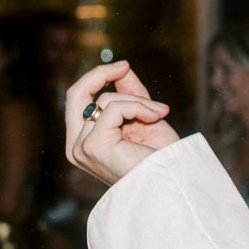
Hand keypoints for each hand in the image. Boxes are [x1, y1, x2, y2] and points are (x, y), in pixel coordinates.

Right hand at [66, 61, 179, 185]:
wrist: (173, 181)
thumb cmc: (161, 158)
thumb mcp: (144, 117)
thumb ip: (130, 95)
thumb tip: (122, 68)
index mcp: (84, 142)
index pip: (78, 100)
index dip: (98, 78)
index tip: (124, 67)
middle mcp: (76, 147)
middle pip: (75, 95)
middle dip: (99, 74)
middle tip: (124, 66)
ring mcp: (82, 148)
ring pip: (104, 101)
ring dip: (138, 101)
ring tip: (159, 113)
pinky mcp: (93, 146)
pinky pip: (113, 108)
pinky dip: (138, 107)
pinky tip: (156, 117)